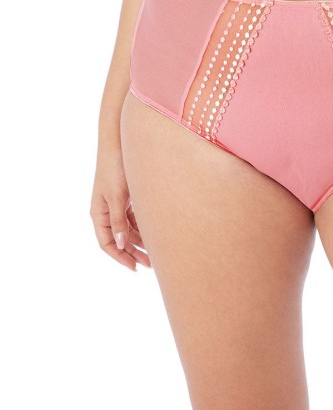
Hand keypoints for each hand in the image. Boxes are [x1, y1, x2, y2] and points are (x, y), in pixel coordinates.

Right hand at [90, 142, 151, 271]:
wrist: (120, 142)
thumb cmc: (115, 167)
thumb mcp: (118, 196)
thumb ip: (119, 220)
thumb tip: (122, 245)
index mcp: (99, 213)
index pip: (107, 244)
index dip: (120, 257)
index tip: (135, 268)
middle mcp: (107, 211)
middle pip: (120, 239)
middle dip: (133, 253)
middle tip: (151, 264)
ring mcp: (117, 204)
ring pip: (129, 229)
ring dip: (140, 241)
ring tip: (157, 252)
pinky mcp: (127, 196)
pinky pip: (135, 217)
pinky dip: (143, 227)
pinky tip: (156, 233)